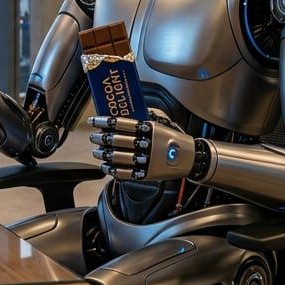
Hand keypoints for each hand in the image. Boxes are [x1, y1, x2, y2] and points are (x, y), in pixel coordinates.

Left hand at [87, 109, 205, 180]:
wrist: (190, 158)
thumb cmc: (174, 138)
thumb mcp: (162, 122)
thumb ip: (146, 116)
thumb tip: (127, 111)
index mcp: (150, 128)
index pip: (122, 123)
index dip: (105, 122)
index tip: (94, 121)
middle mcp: (147, 144)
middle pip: (118, 140)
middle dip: (102, 138)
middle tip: (94, 137)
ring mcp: (147, 160)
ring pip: (119, 157)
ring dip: (104, 154)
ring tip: (96, 152)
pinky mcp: (147, 174)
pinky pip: (126, 173)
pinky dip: (113, 170)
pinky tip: (105, 166)